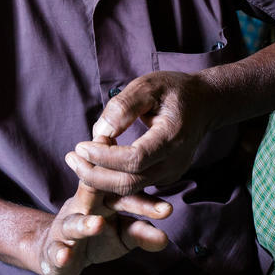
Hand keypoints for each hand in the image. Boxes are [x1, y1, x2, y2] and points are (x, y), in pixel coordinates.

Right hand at [35, 175, 171, 274]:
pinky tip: (64, 256)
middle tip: (125, 179)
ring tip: (97, 224)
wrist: (58, 254)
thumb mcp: (123, 235)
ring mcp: (65, 227)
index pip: (121, 189)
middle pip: (93, 193)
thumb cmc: (97, 238)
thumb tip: (165, 238)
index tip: (162, 194)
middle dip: (104, 182)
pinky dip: (59, 254)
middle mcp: (81, 207)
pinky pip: (55, 251)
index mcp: (101, 198)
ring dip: (85, 223)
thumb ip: (141, 232)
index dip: (139, 188)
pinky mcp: (53, 250)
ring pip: (73, 223)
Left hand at [67, 70, 218, 195]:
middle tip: (71, 158)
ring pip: (130, 188)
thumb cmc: (173, 90)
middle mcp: (174, 162)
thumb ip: (123, 107)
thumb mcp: (148, 86)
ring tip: (76, 159)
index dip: (104, 158)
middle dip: (94, 175)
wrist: (204, 103)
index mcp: (172, 137)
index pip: (134, 160)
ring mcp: (171, 173)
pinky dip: (111, 178)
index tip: (81, 146)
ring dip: (99, 179)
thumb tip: (100, 133)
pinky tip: (94, 163)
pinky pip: (134, 185)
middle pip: (129, 183)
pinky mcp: (164, 177)